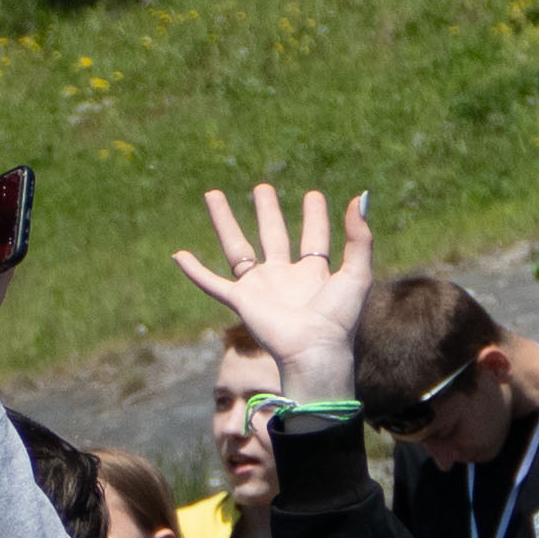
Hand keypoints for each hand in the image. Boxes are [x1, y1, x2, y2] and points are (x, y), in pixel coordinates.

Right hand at [169, 185, 376, 403]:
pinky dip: (194, 271)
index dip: (315, 216)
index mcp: (313, 272)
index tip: (313, 195)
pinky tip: (178, 255)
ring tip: (213, 195)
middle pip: (272, 234)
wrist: (313, 349)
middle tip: (262, 188)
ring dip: (224, 221)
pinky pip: (212, 283)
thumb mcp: (357, 272)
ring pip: (236, 247)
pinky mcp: (241, 300)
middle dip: (267, 211)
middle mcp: (284, 276)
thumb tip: (359, 197)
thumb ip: (360, 237)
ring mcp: (259, 287)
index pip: (314, 236)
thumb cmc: (338, 318)